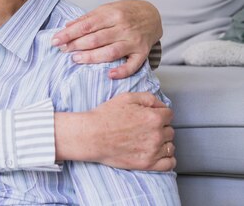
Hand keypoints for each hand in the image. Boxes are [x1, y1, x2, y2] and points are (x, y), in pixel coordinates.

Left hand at [52, 0, 162, 78]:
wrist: (153, 15)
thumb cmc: (126, 12)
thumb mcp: (107, 8)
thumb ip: (88, 18)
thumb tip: (68, 26)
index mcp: (112, 14)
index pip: (86, 25)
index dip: (69, 34)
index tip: (56, 40)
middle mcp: (123, 28)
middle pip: (96, 39)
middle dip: (76, 45)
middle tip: (63, 50)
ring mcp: (133, 41)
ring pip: (110, 52)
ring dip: (92, 57)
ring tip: (76, 59)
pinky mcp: (142, 53)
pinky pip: (133, 65)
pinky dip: (122, 71)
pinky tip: (110, 75)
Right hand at [55, 92, 175, 170]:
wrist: (91, 135)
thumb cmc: (106, 116)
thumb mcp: (126, 97)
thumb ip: (148, 98)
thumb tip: (161, 105)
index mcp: (153, 117)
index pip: (169, 114)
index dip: (159, 113)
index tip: (150, 116)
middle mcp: (156, 134)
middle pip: (170, 130)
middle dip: (161, 128)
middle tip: (145, 127)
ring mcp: (153, 151)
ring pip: (170, 146)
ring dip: (163, 142)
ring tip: (148, 140)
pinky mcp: (148, 164)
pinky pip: (169, 164)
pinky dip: (166, 159)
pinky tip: (157, 153)